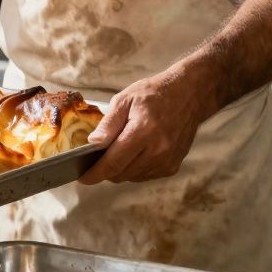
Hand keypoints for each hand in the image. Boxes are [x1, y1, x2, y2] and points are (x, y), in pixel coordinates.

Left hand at [77, 70, 213, 183]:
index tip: (82, 178)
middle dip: (105, 170)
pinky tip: (135, 152)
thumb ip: (108, 124)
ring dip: (120, 169)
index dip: (95, 174)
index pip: (113, 163)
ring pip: (132, 177)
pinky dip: (135, 169)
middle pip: (121, 174)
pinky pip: (145, 176)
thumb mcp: (124, 99)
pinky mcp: (172, 166)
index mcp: (143, 132)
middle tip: (97, 158)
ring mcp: (167, 161)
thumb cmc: (153, 94)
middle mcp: (157, 151)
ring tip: (119, 149)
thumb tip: (92, 144)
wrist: (189, 95)